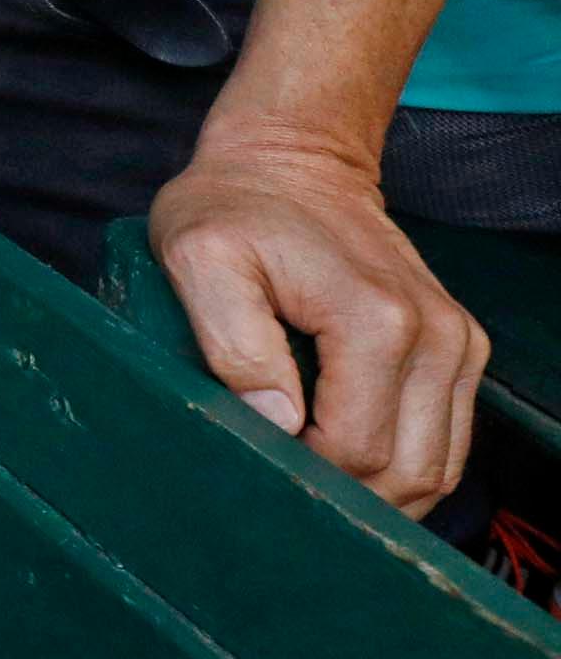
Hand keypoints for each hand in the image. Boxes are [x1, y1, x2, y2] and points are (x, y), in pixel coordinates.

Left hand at [152, 128, 488, 514]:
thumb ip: (232, 341)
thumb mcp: (198, 257)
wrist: (291, 161)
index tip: (251, 463)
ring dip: (378, 493)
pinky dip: (403, 467)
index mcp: (376, 320)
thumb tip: (276, 422)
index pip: (355, 451)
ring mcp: (458, 344)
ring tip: (310, 480)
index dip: (302, 476)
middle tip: (277, 486)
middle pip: (406, 473)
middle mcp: (438, 336)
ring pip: (436, 469)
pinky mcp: (460, 349)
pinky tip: (347, 463)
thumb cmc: (232, 208)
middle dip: (343, 497)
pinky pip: (446, 442)